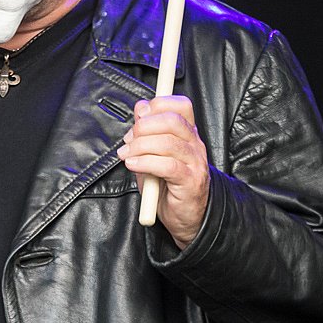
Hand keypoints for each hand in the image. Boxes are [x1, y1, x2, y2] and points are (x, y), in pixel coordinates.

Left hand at [117, 95, 209, 247]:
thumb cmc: (167, 186)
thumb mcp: (152, 155)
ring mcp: (195, 163)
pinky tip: (133, 165)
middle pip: (173, 120)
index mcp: (188, 134)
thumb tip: (139, 109)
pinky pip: (167, 165)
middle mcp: (195, 145)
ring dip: (140, 146)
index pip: (182, 105)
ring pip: (168, 142)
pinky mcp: (190, 181)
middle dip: (144, 126)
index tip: (140, 114)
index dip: (159, 103)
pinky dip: (145, 162)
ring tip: (126, 156)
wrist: (186, 218)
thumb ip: (146, 133)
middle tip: (129, 140)